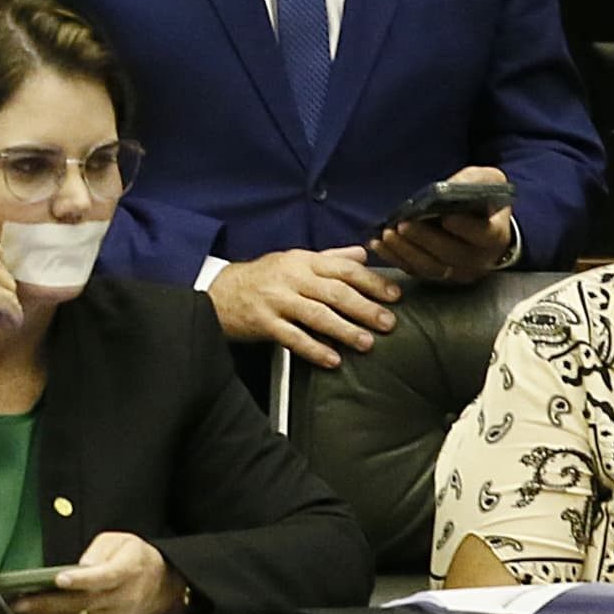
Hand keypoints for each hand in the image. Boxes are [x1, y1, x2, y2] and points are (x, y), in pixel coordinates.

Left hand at [14, 530, 181, 613]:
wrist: (162, 587)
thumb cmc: (138, 560)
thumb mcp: (123, 541)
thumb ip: (101, 549)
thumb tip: (81, 565)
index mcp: (128, 570)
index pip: (103, 577)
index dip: (81, 579)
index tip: (59, 579)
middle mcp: (123, 596)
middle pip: (84, 602)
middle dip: (50, 603)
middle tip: (23, 601)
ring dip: (49, 613)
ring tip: (23, 607)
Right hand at [208, 246, 399, 366]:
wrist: (219, 292)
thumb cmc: (263, 277)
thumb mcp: (295, 260)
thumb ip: (330, 257)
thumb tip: (363, 253)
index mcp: (303, 261)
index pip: (344, 269)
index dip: (371, 282)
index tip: (394, 295)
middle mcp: (291, 278)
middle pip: (334, 292)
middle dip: (365, 308)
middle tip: (388, 323)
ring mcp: (276, 301)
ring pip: (316, 315)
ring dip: (344, 330)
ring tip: (366, 343)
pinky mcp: (263, 323)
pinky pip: (292, 338)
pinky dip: (314, 349)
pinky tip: (332, 360)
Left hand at [365, 164, 518, 283]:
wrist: (482, 225)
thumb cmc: (483, 201)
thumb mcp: (488, 182)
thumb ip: (473, 181)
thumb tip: (449, 186)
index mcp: (495, 236)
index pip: (484, 234)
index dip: (465, 227)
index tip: (446, 217)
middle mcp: (479, 260)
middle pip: (451, 254)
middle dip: (424, 239)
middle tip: (403, 224)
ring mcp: (458, 272)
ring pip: (431, 268)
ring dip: (406, 251)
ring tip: (387, 234)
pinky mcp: (439, 278)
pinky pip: (415, 272)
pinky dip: (396, 258)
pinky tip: (379, 244)